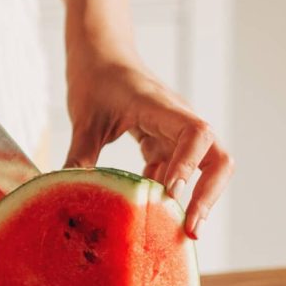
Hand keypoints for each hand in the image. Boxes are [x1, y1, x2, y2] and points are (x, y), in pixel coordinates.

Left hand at [65, 56, 233, 237]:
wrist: (100, 54)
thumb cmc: (94, 78)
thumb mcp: (83, 119)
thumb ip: (79, 157)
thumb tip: (68, 195)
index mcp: (161, 108)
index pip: (196, 135)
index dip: (189, 166)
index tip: (171, 193)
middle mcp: (177, 120)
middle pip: (216, 158)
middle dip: (209, 195)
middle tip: (190, 229)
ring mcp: (174, 132)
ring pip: (202, 168)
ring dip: (194, 198)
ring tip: (175, 231)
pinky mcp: (164, 140)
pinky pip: (176, 169)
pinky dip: (167, 190)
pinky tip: (150, 211)